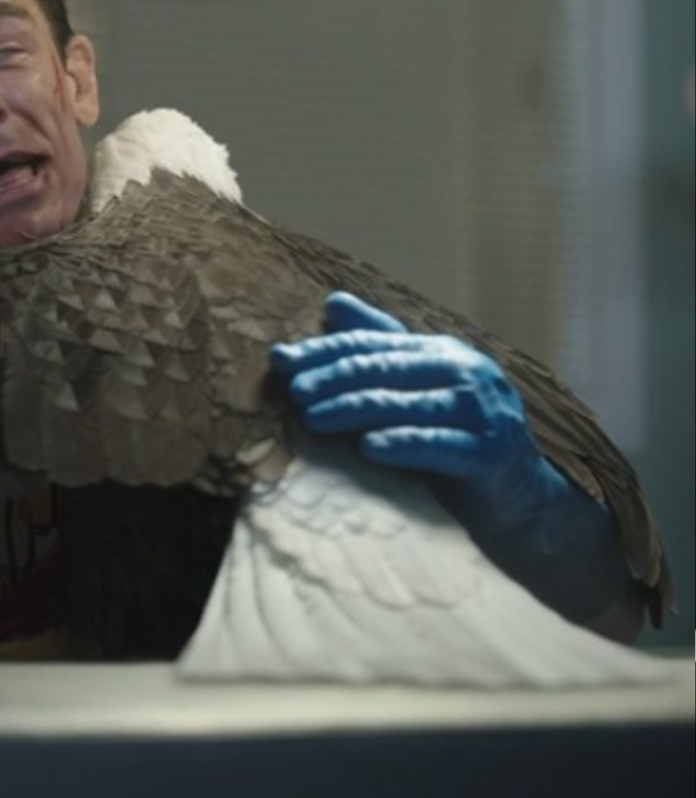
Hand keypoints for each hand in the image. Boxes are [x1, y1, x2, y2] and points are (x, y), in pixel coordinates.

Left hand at [269, 290, 568, 533]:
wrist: (518, 496)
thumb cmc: (455, 439)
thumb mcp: (415, 389)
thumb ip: (379, 347)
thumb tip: (333, 301)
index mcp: (443, 352)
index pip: (374, 343)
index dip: (324, 350)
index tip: (280, 359)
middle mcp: (466, 371)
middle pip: (387, 368)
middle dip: (334, 377)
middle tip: (294, 390)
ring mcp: (484, 410)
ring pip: (407, 404)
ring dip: (354, 410)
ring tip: (312, 419)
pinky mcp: (492, 452)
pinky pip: (439, 444)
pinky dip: (402, 444)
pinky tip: (368, 448)